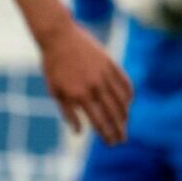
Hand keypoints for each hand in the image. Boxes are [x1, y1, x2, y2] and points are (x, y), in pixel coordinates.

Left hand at [39, 20, 131, 143]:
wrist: (58, 36)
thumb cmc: (53, 65)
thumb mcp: (54, 90)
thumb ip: (68, 112)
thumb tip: (79, 132)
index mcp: (79, 95)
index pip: (98, 121)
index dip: (106, 134)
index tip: (111, 143)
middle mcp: (94, 86)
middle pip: (112, 114)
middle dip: (119, 129)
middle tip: (122, 140)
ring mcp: (104, 74)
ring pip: (121, 100)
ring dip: (125, 115)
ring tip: (125, 124)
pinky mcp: (111, 63)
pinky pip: (125, 83)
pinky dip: (129, 94)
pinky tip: (129, 103)